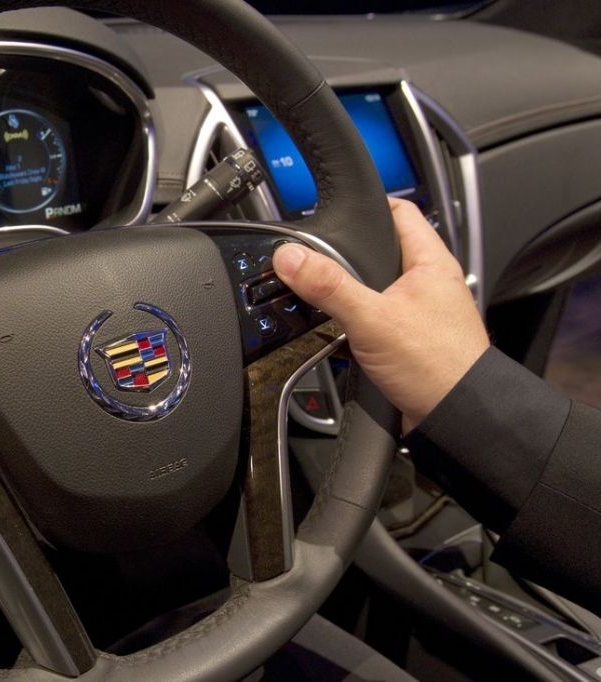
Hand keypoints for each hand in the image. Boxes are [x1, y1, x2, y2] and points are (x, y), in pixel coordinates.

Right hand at [273, 198, 488, 431]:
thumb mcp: (372, 319)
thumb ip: (329, 285)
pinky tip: (334, 337)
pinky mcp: (410, 342)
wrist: (457, 418)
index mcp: (430, 262)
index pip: (399, 211)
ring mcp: (420, 313)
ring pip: (374, 291)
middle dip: (346, 257)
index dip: (367, 206)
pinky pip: (373, 324)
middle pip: (379, 253)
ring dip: (347, 297)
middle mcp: (428, 284)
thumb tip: (290, 257)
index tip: (334, 210)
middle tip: (315, 256)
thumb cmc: (438, 366)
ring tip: (319, 296)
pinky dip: (353, 328)